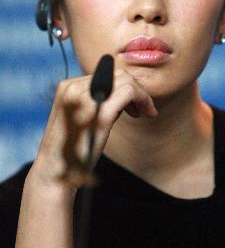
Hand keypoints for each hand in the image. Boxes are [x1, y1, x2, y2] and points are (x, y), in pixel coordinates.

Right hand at [29, 68, 156, 190]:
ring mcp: (86, 98)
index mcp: (68, 87)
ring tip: (145, 112)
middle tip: (142, 110)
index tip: (132, 105)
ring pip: (126, 80)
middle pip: (118, 74)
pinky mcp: (100, 113)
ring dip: (142, 95)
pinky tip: (146, 114)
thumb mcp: (79, 117)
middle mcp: (75, 87)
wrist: (55, 173)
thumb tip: (121, 92)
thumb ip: (95, 101)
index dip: (124, 86)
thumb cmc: (70, 150)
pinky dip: (143, 99)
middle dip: (135, 89)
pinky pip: (130, 91)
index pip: (106, 74)